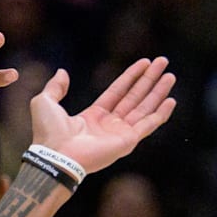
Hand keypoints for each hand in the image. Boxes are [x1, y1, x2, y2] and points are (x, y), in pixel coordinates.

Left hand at [29, 57, 175, 173]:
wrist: (56, 154)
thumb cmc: (48, 132)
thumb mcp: (45, 102)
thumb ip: (55, 87)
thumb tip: (62, 72)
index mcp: (92, 116)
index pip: (117, 92)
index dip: (131, 76)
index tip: (145, 62)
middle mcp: (108, 125)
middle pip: (134, 97)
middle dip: (149, 80)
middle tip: (163, 62)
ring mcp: (119, 134)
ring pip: (144, 108)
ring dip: (158, 92)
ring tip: (170, 75)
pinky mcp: (127, 141)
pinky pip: (148, 125)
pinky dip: (161, 114)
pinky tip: (171, 100)